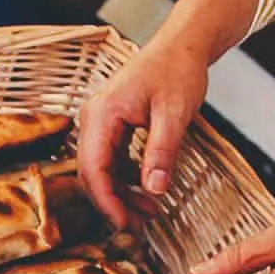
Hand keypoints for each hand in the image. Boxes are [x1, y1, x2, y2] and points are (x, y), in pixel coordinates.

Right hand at [77, 40, 208, 229]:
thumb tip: (154, 191)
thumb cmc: (178, 69)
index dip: (107, 202)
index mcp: (102, 114)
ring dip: (121, 195)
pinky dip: (127, 180)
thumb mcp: (175, 113)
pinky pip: (112, 161)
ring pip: (101, 171)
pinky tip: (149, 192)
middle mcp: (93, 119)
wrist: (182, 45)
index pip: (93, 169)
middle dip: (113, 204)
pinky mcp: (111, 126)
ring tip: (150, 213)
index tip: (126, 225)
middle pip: (92, 174)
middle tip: (140, 228)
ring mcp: (100, 123)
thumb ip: (162, 152)